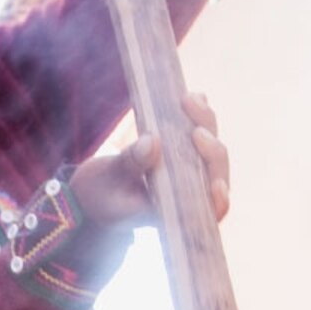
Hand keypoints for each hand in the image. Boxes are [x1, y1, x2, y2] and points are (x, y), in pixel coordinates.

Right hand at [67, 93, 230, 231]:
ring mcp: (186, 172)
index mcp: (171, 212)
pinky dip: (199, 116)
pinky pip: (200, 135)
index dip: (219, 200)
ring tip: (190, 100)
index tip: (217, 185)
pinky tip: (195, 97)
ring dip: (206, 124)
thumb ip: (130, 164)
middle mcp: (186, 194)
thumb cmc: (98, 195)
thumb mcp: (107, 180)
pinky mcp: (181, 153)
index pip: (207, 211)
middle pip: (215, 174)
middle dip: (212, 150)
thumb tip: (152, 142)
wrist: (91, 190)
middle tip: (196, 130)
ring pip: (211, 150)